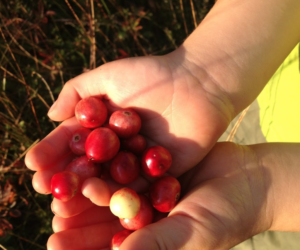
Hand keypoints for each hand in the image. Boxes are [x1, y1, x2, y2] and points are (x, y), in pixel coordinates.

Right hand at [25, 51, 232, 194]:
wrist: (197, 84)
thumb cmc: (152, 75)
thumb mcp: (109, 76)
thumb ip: (78, 91)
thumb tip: (52, 115)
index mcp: (103, 125)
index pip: (73, 141)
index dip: (53, 151)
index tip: (33, 162)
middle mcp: (117, 146)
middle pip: (87, 164)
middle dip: (65, 175)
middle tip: (43, 186)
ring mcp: (137, 162)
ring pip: (108, 179)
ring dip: (86, 191)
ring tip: (63, 201)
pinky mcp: (160, 173)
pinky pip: (138, 188)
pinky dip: (120, 196)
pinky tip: (100, 203)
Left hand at [47, 142, 271, 249]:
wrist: (248, 178)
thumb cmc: (227, 215)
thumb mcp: (192, 232)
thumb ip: (158, 244)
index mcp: (145, 238)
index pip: (106, 247)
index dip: (81, 246)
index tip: (55, 242)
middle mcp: (140, 213)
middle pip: (101, 216)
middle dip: (76, 214)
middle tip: (52, 207)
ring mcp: (145, 186)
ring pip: (109, 186)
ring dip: (86, 183)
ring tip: (61, 182)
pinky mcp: (150, 163)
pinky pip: (126, 159)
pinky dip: (108, 157)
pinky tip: (88, 151)